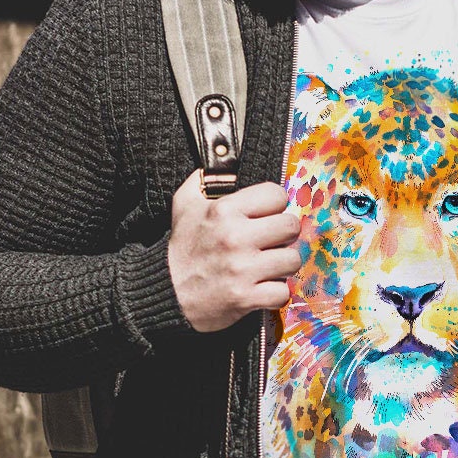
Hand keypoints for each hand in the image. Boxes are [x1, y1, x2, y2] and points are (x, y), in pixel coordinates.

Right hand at [167, 169, 301, 332]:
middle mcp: (235, 237)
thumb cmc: (181, 247)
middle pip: (291, 226)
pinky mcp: (246, 298)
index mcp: (224, 211)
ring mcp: (242, 270)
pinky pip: (283, 292)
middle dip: (283, 235)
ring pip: (292, 260)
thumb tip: (226, 159)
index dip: (274, 206)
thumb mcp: (184, 203)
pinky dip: (275, 293)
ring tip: (267, 266)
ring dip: (282, 266)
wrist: (165, 293)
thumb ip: (205, 178)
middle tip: (270, 242)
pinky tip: (262, 288)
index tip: (265, 216)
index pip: (277, 195)